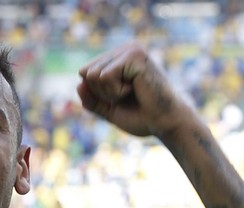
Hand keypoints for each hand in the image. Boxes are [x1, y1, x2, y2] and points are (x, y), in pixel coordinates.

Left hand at [77, 42, 192, 137]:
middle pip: (86, 73)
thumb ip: (91, 99)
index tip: (120, 98)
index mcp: (119, 58)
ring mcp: (130, 49)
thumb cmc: (141, 117)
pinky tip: (135, 89)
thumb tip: (79, 84)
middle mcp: (125, 49)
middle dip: (102, 93)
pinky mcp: (134, 55)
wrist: (164, 123)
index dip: (96, 94)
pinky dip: (116, 91)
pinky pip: (105, 76)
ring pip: (93, 75)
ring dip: (109, 93)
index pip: (85, 73)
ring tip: (132, 92)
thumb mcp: (109, 109)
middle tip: (127, 97)